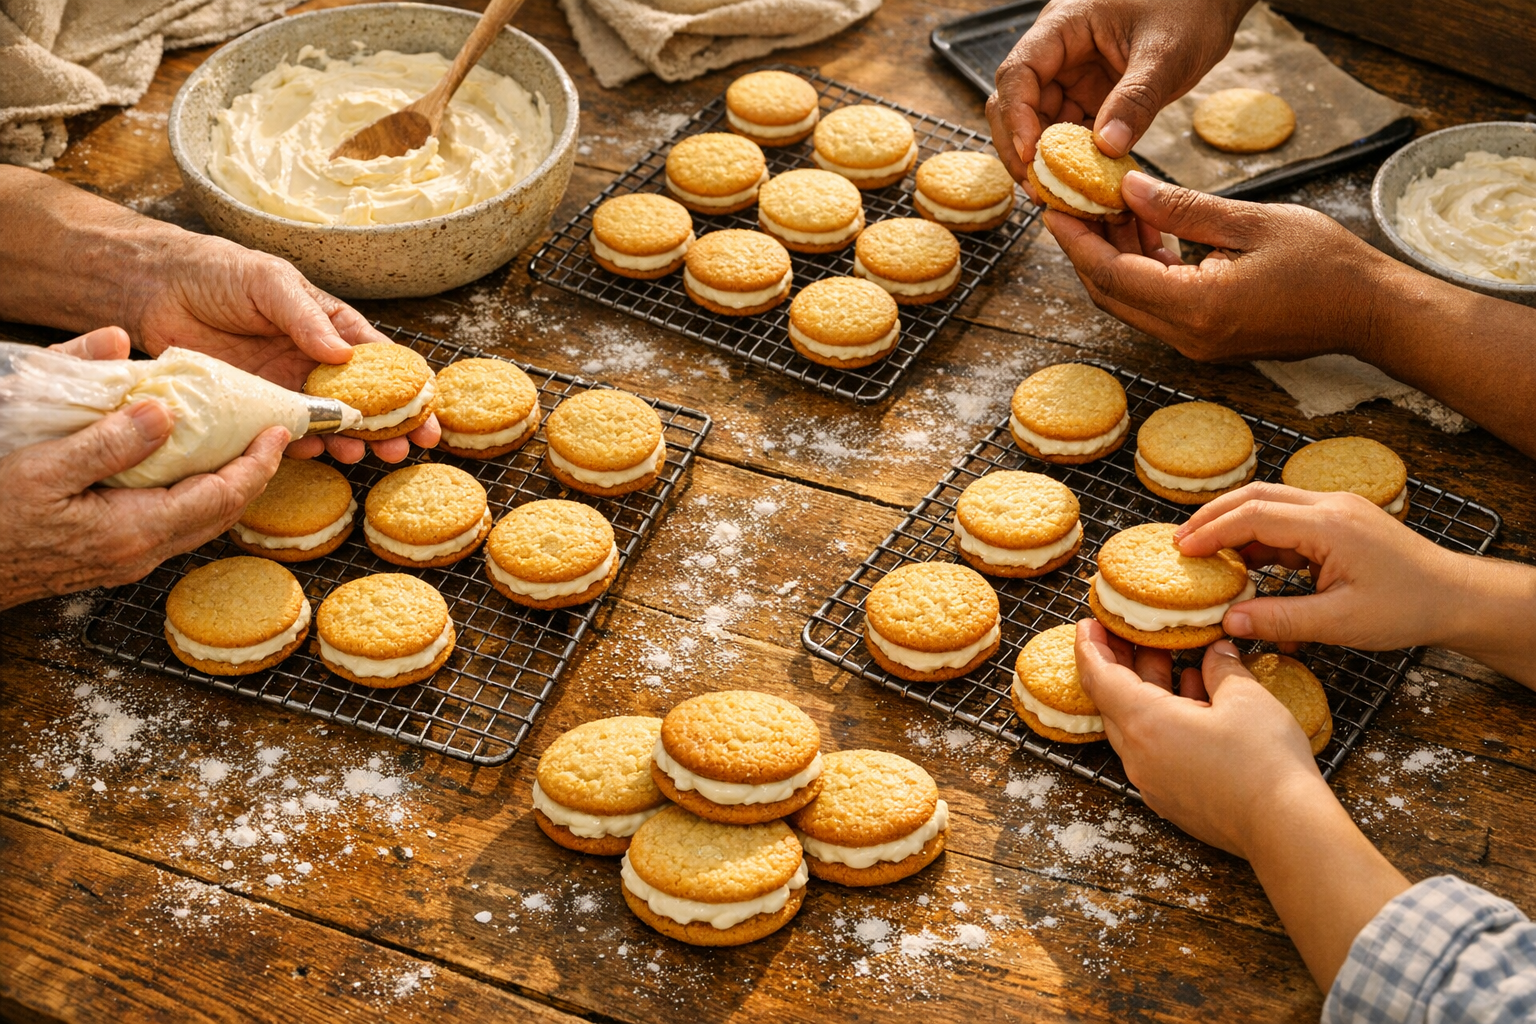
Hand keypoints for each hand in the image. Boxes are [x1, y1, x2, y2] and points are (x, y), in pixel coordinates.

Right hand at [0, 327, 285, 609]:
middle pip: (221, 513)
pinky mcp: (110, 558)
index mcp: (136, 529)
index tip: (279, 431)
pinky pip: (171, 525)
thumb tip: (162, 412)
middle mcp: (141, 552)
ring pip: (197, 522)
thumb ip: (106, 441)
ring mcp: (126, 559)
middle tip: (269, 437)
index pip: (222, 495)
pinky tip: (183, 471)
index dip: (257, 463)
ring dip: (224, 486)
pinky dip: (192, 496)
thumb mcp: (44, 469)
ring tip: (236, 449)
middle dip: (253, 475)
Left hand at [124, 232, 438, 463]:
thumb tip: (343, 355)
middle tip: (402, 450)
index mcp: (329, 327)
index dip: (407, 390)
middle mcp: (312, 360)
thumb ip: (306, 317)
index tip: (428, 415)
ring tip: (360, 458)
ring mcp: (283, 386)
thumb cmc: (219, 272)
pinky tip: (314, 453)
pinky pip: (281, 431)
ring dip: (346, 441)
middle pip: (360, 401)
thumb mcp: (271, 282)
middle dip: (385, 427)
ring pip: (325, 422)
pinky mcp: (250, 406)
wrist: (154, 286)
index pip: (379, 362)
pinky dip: (300, 445)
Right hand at [988, 0, 1252, 185]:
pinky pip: (1070, 132)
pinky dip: (1072, 159)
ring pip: (1039, 123)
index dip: (1016, 116)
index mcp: (1064, 26)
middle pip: (1016, 103)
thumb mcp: (1167, 53)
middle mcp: (1059, 53)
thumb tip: (1107, 147)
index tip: (1029, 155)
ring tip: (1057, 194)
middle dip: (1021, 147)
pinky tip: (1080, 184)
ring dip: (1045, 159)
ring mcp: (1072, 77)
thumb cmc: (1190, 8)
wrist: (1213, 3)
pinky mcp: (1090, 97)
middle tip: (1038, 188)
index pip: (1019, 73)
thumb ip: (1137, 99)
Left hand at [1044, 172, 1407, 360]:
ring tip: (1115, 206)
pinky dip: (1142, 271)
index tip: (1054, 208)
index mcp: (1197, 307)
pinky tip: (1148, 231)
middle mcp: (1187, 336)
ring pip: (1130, 301)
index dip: (1077, 241)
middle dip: (1087, 248)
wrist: (1370, 311)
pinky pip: (1156, 306)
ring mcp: (1195, 344)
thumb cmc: (1325, 265)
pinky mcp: (1206, 340)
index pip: (1111, 275)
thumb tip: (1128, 188)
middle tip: (1076, 202)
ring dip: (1115, 257)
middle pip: (1110, 294)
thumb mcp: (1250, 222)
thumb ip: (1182, 208)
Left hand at [1076, 618, 1409, 990]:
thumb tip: (1217, 651)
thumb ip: (1222, 668)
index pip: (1098, 678)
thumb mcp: (1246, 698)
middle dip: (1121, 664)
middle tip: (1130, 634)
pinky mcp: (1172, 799)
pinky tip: (1195, 700)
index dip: (1090, 647)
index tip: (1089, 624)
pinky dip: (1165, 720)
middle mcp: (1138, 756)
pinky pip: (1155, 749)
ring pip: (1137, 726)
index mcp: (1144, 724)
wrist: (1286, 831)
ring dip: (1148, 691)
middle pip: (1114, 701)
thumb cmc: (1264, 763)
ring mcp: (1152, 781)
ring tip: (1170, 658)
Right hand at [1175, 483, 1535, 686]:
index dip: (1211, 531)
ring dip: (1235, 523)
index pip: (1254, 516)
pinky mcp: (1340, 520)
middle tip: (1179, 542)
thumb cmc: (1407, 608)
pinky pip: (1289, 518)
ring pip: (1270, 503)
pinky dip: (1260, 534)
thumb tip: (1229, 621)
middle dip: (1212, 516)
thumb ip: (1281, 619)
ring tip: (1205, 552)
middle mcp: (1330, 505)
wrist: (1456, 596)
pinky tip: (1248, 561)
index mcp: (1329, 525)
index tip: (1181, 551)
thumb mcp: (1340, 623)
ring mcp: (1337, 508)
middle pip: (1255, 496)